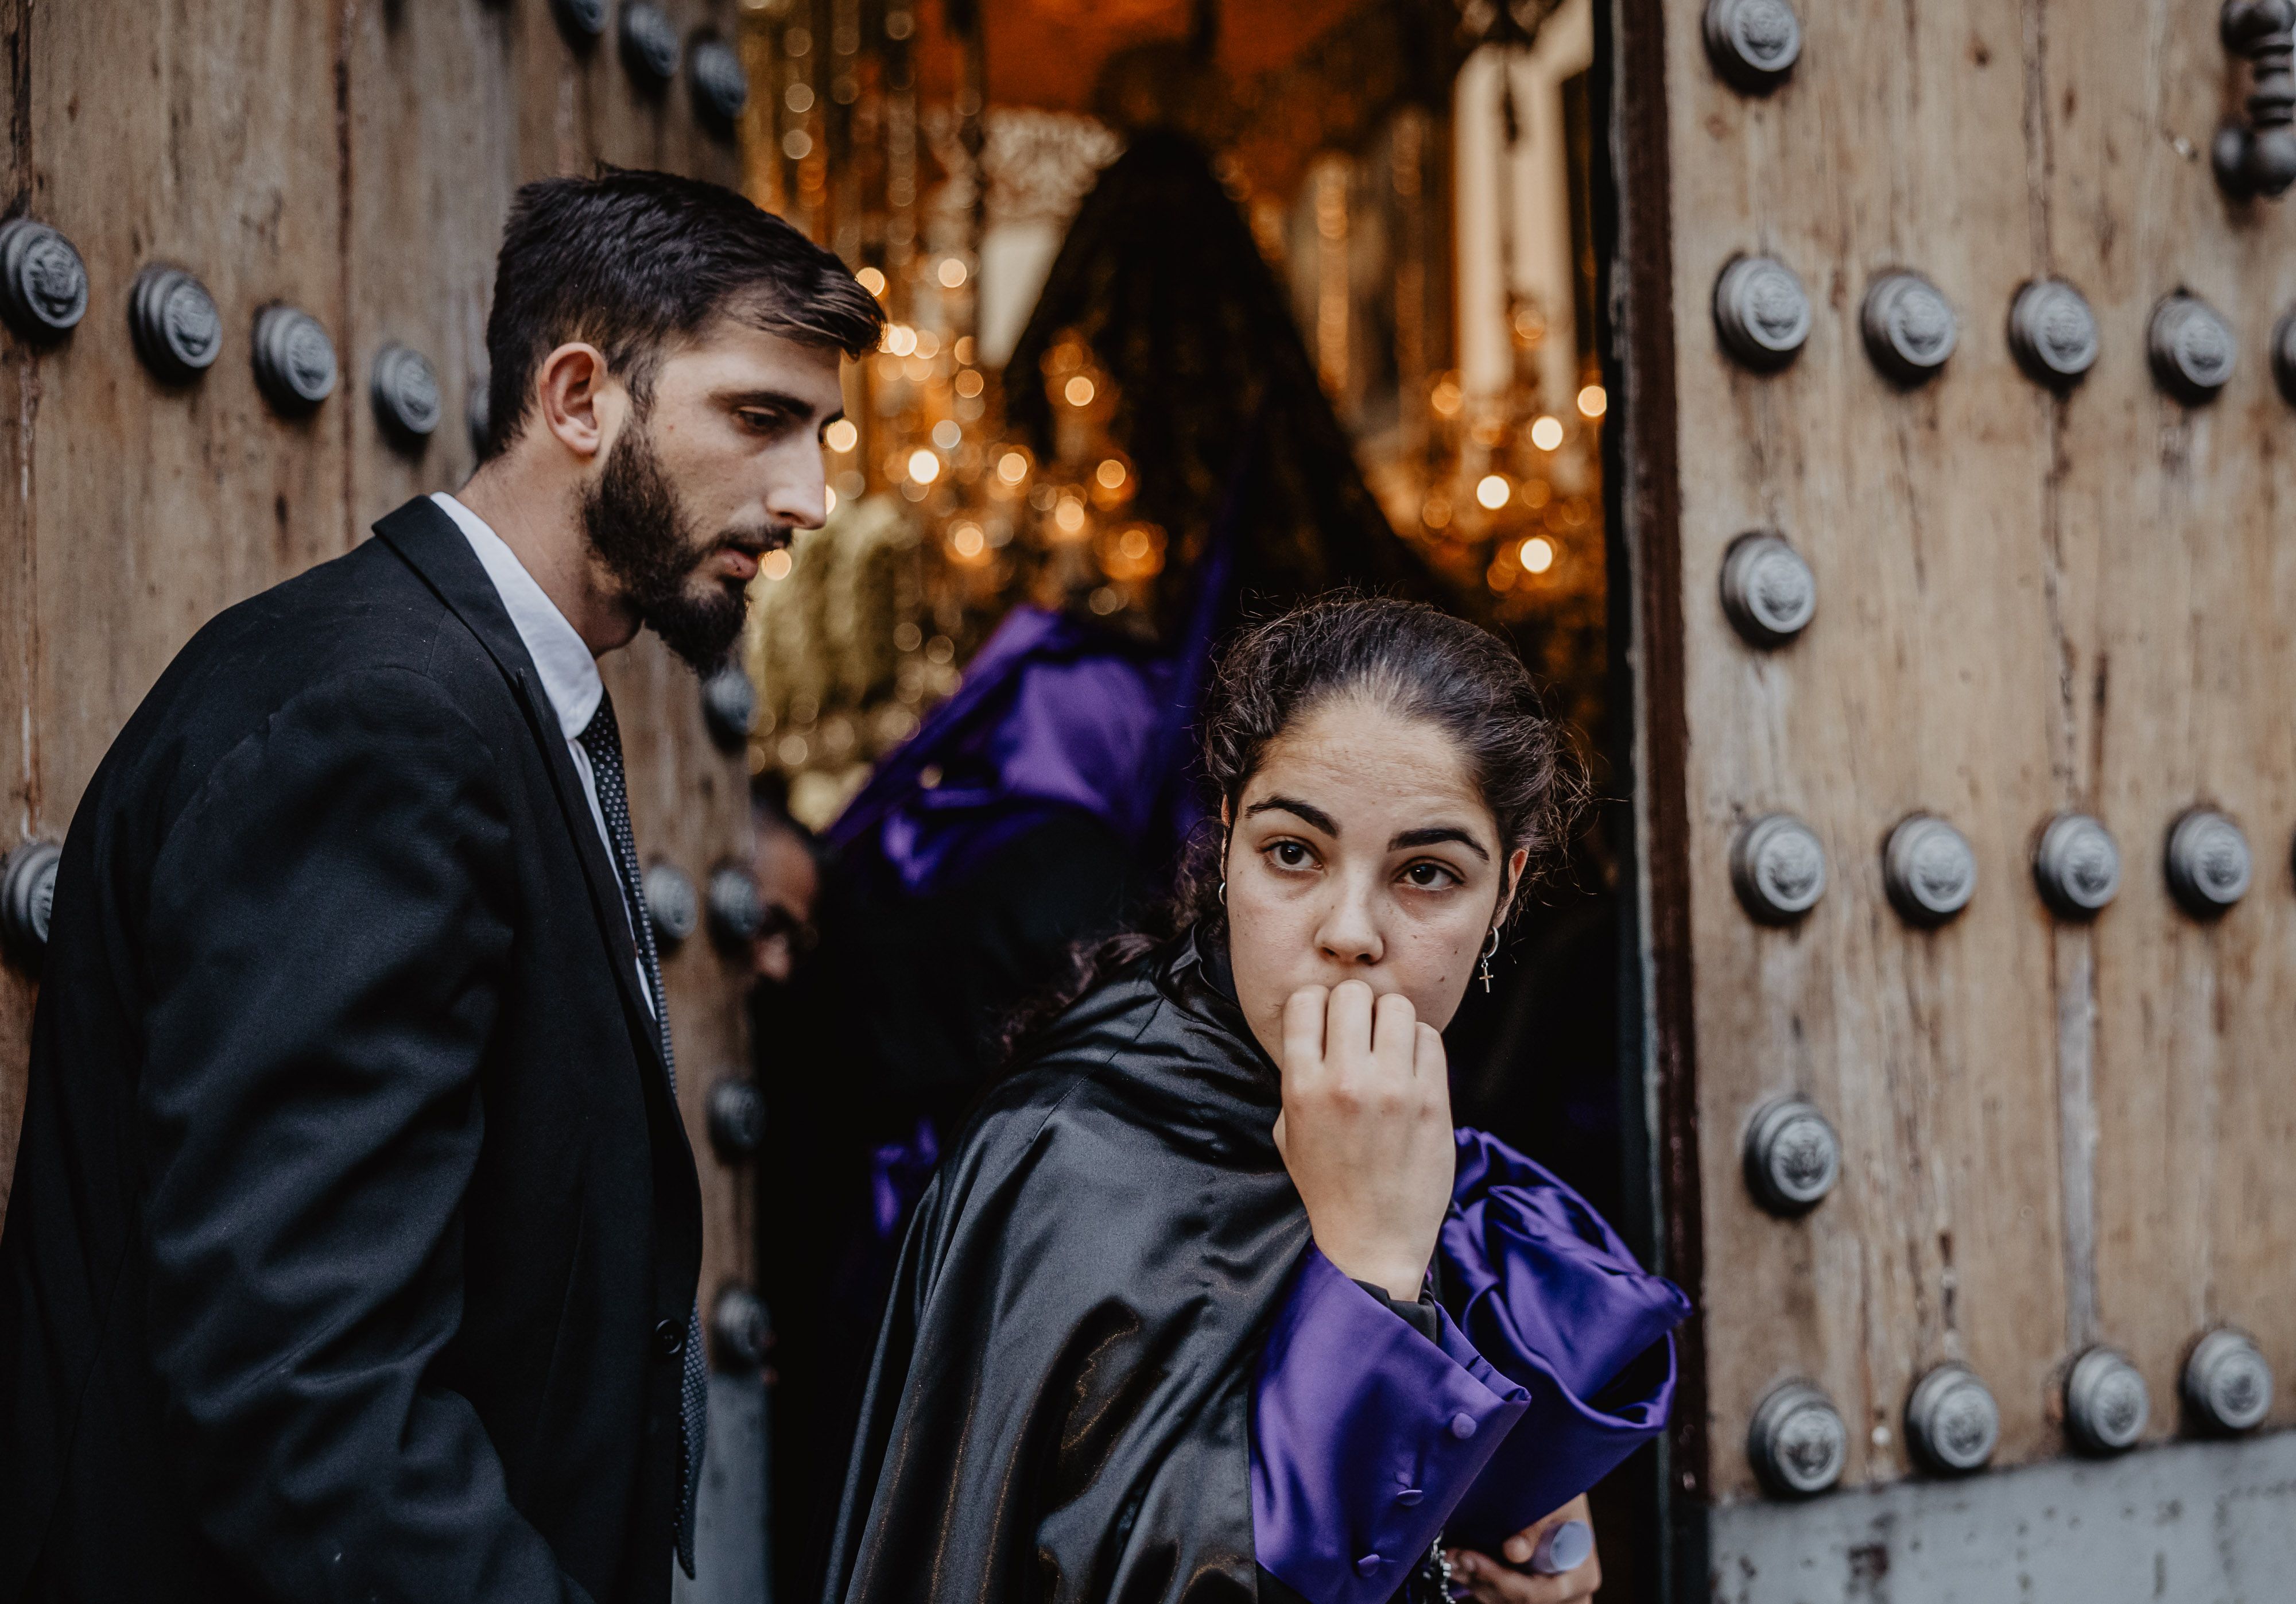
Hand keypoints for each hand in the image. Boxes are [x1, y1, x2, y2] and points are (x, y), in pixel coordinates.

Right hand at [1270, 980, 1453, 1301]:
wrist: (1373, 1238)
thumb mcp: (1290, 1132)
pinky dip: (1419, 1043)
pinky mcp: (1432, 1100)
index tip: (1325, 1023)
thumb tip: (1317, 1033)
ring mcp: (1393, 1089)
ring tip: (1389, 1047)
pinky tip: (1412, 1066)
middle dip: (1355, 1007)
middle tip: (1361, 1032)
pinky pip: (1429, 1037)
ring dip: (1391, 1020)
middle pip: (1352, 994)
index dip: (1316, 1005)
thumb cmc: (1328, 1186)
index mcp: (1302, 1086)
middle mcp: (1346, 1081)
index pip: (1305, 1001)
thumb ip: (1298, 1079)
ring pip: (1396, 1006)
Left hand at [1444, 1496, 1601, 1603]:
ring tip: (1448, 1556)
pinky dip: (1476, 1579)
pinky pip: (1498, 1594)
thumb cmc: (1560, 1490)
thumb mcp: (1555, 1501)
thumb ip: (1536, 1527)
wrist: (1558, 1487)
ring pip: (1503, 1601)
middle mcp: (1567, 1594)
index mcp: (1581, 1576)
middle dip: (1481, 1580)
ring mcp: (1546, 1594)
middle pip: (1518, 1601)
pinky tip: (1456, 1562)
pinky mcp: (1525, 1588)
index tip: (1470, 1557)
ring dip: (1473, 1580)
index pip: (1537, 1593)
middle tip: (1451, 1556)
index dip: (1500, 1580)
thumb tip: (1514, 1552)